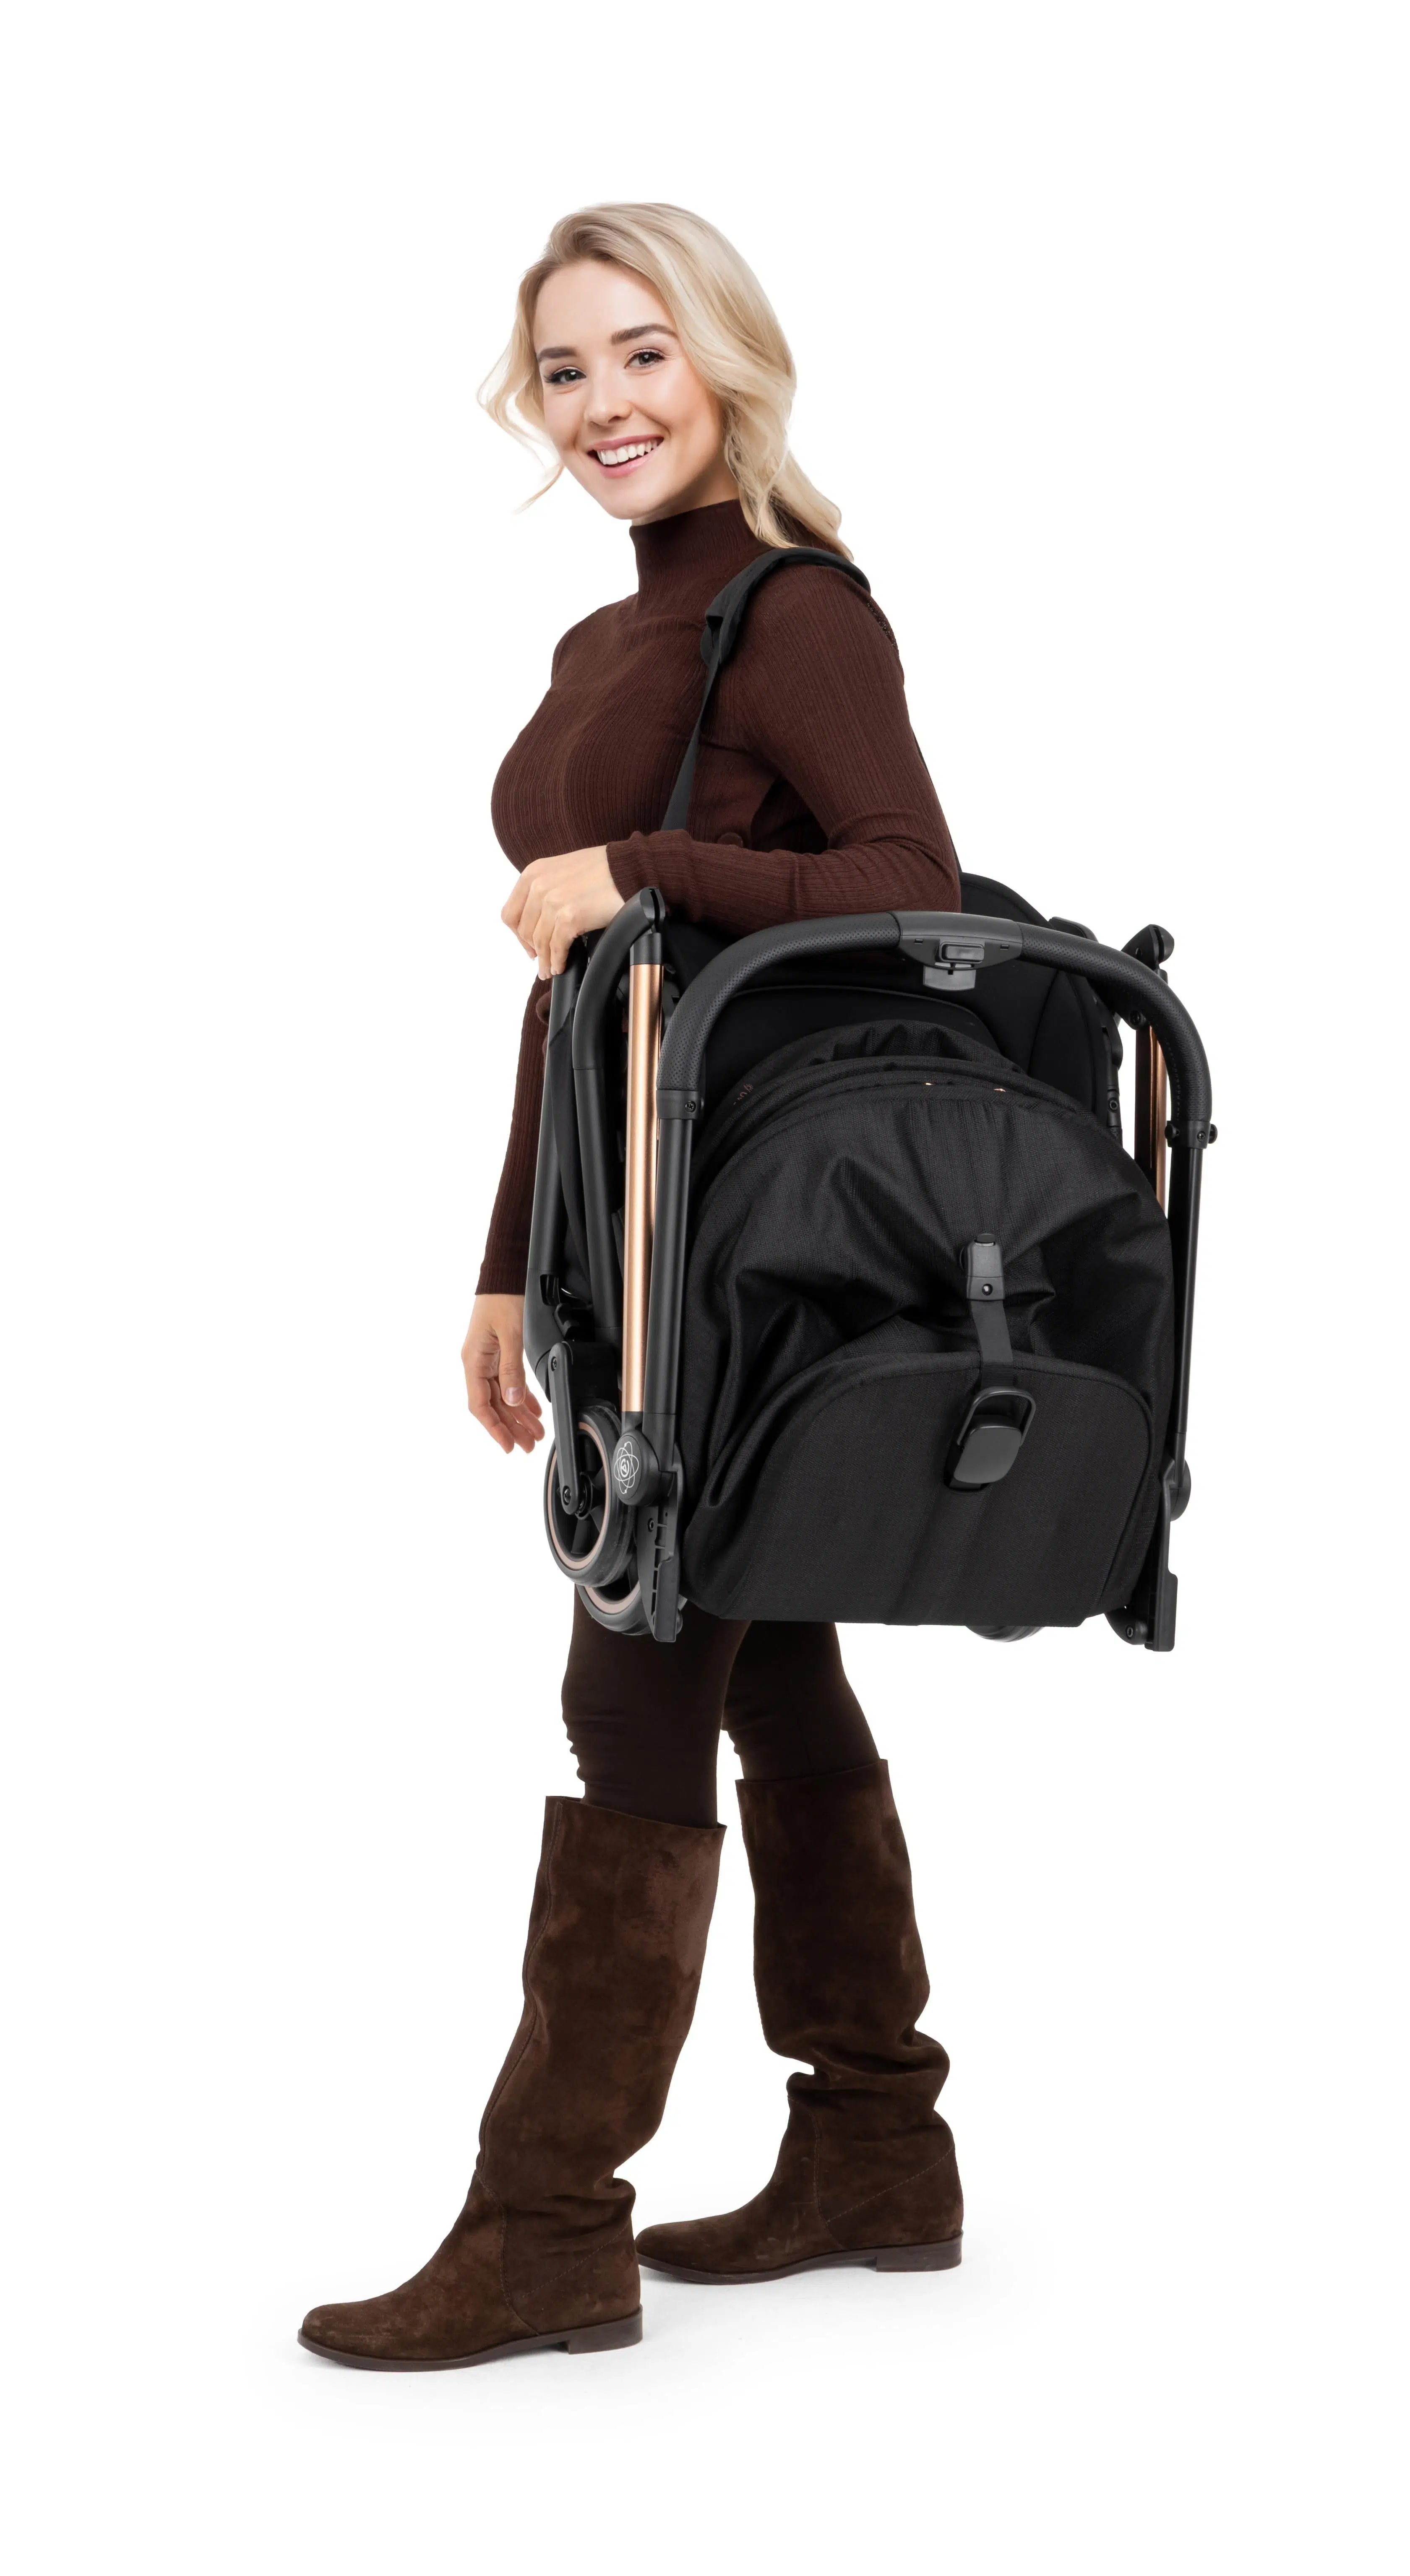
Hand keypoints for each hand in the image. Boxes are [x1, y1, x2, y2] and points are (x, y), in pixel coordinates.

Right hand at [461, 1294, 543, 1455]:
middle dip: (512, 1427)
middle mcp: (478, 1364)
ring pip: (503, 1396)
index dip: (494, 1427)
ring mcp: (488, 1359)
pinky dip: (522, 1397)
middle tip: (528, 1445)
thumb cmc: (502, 1298)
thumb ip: (511, 1369)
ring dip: (519, 1415)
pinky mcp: (499, 1354)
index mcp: (474, 1361)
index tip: (508, 1444)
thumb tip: (513, 1400)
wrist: (503, 1276)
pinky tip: (534, 1410)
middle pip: (494, 1405)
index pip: (480, 1404)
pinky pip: (509, 1382)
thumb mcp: (510, 1334)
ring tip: (535, 1433)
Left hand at [501, 846, 623, 977]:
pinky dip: (557, 961)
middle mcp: (539, 886)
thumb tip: (540, 919)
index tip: (529, 945)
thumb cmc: (604, 869)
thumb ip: (546, 889)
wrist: (629, 869)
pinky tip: (561, 966)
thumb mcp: (562, 870)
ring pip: (539, 942)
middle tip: (541, 961)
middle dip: (533, 950)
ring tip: (550, 970)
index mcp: (533, 873)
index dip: (518, 934)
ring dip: (545, 960)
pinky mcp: (569, 918)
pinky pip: (556, 948)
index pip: (511, 913)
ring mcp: (553, 902)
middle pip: (524, 930)